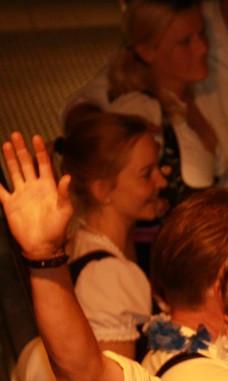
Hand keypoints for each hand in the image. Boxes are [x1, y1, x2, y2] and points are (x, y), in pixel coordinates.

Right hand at [0, 133, 72, 257]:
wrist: (42, 245)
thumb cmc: (57, 228)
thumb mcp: (64, 210)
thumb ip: (64, 193)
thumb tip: (68, 176)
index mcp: (48, 187)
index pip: (44, 164)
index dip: (40, 151)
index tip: (36, 137)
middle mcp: (34, 187)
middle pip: (27, 164)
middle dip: (22, 149)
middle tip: (16, 135)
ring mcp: (22, 194)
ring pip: (15, 172)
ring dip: (11, 159)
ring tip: (6, 144)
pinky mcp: (10, 203)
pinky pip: (0, 190)